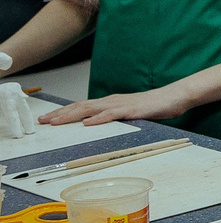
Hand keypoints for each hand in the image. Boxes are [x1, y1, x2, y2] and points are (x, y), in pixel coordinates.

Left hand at [38, 87, 186, 127]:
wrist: (175, 96)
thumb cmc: (155, 106)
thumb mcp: (130, 113)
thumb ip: (114, 118)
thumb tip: (98, 126)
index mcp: (109, 103)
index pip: (81, 107)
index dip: (63, 112)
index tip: (47, 119)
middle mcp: (111, 101)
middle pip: (80, 107)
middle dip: (60, 114)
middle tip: (43, 121)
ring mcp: (121, 104)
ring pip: (91, 109)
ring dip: (72, 115)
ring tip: (57, 122)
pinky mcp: (133, 109)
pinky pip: (113, 114)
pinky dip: (99, 119)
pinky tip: (89, 123)